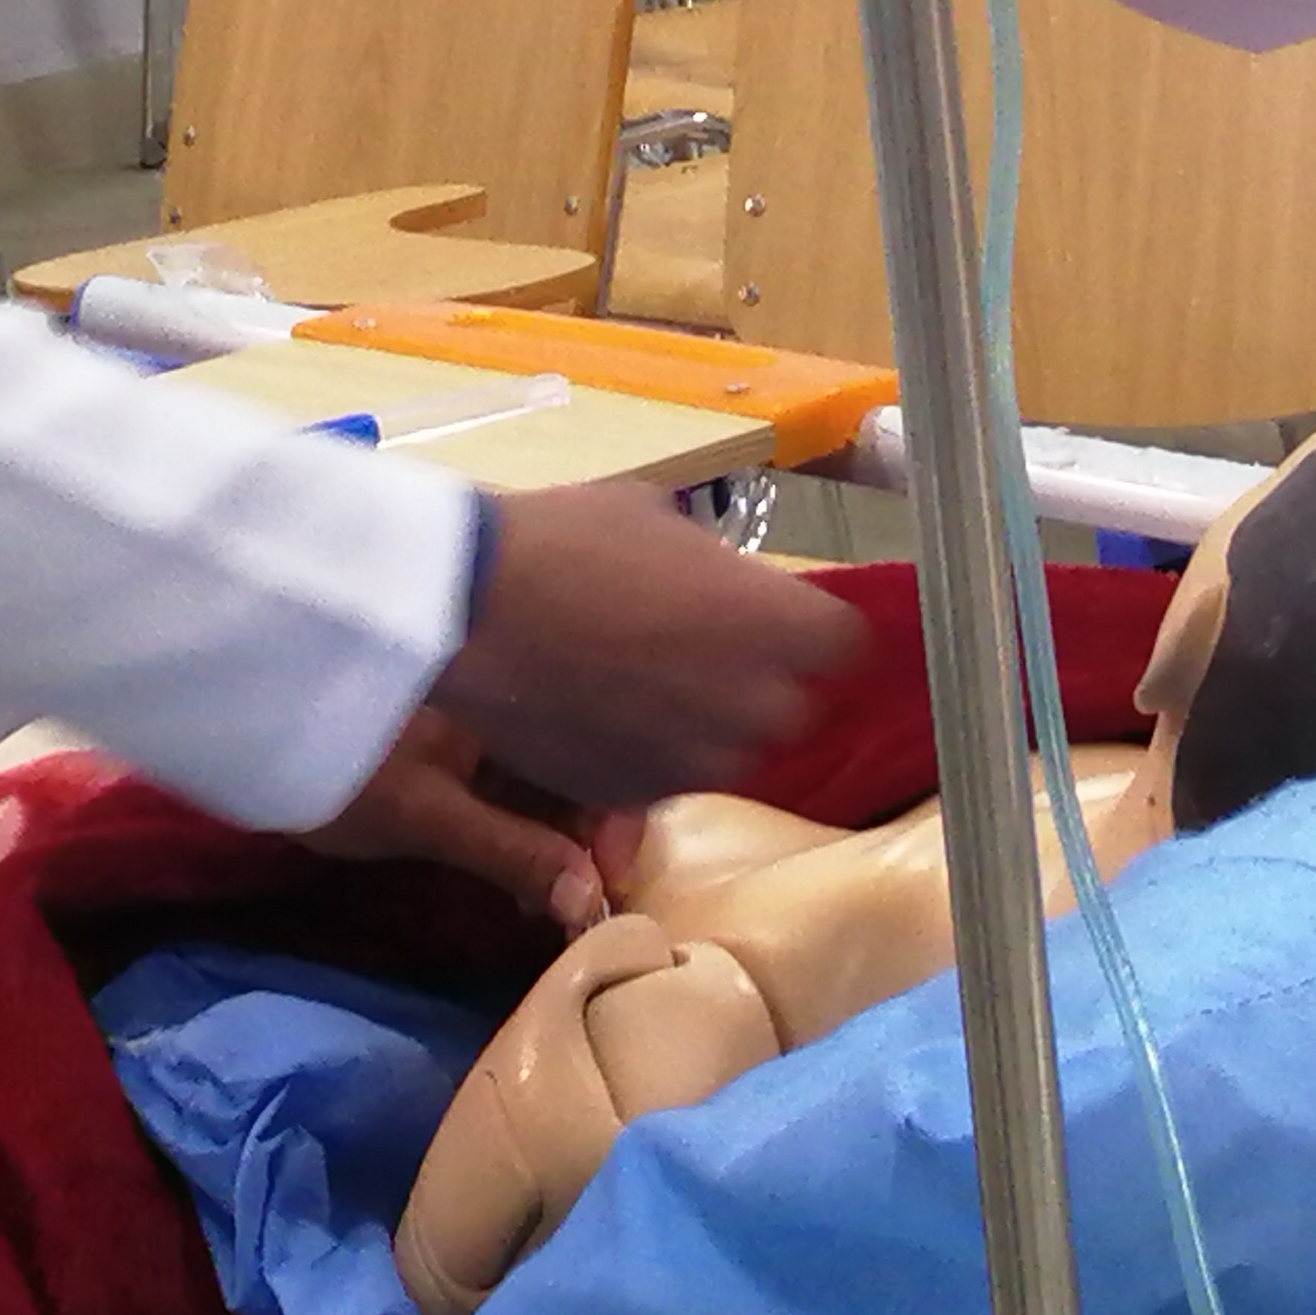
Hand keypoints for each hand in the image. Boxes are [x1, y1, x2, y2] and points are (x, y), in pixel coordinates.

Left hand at [308, 707, 620, 924]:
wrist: (248, 736)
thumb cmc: (342, 770)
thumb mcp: (430, 821)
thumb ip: (514, 854)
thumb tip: (588, 900)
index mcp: (513, 692)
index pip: (596, 749)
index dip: (616, 817)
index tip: (611, 882)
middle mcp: (508, 692)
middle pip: (580, 761)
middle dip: (589, 834)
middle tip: (582, 901)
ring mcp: (483, 713)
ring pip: (550, 773)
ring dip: (559, 835)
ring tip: (552, 898)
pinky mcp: (456, 740)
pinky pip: (517, 777)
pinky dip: (527, 823)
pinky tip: (521, 870)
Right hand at [426, 481, 860, 810]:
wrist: (468, 610)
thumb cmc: (565, 541)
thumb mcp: (659, 521)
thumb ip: (717, 571)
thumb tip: (726, 588)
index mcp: (778, 621)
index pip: (847, 644)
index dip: (814, 632)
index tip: (789, 624)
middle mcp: (756, 700)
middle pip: (794, 704)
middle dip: (760, 681)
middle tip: (702, 650)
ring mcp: (697, 757)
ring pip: (732, 748)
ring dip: (708, 723)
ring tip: (643, 682)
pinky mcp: (639, 794)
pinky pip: (668, 776)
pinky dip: (650, 753)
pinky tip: (602, 712)